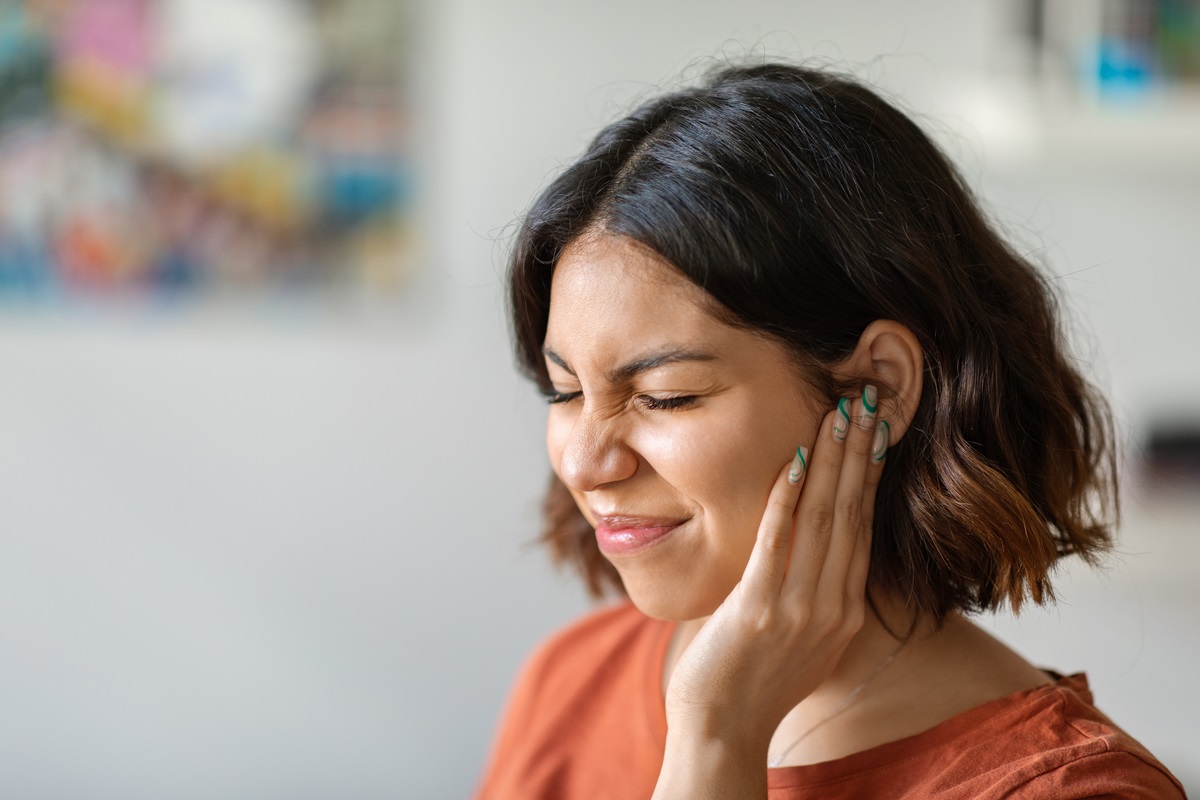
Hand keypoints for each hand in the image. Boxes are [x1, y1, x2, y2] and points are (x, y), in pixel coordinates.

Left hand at [654, 387, 887, 797]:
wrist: (723, 731)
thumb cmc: (752, 681)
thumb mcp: (800, 637)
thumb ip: (812, 593)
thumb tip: (810, 548)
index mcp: (844, 610)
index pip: (863, 527)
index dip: (869, 474)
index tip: (875, 430)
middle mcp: (831, 606)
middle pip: (852, 513)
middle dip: (859, 452)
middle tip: (867, 401)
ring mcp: (798, 609)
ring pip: (823, 519)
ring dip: (831, 460)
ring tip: (840, 414)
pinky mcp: (758, 610)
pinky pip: (778, 542)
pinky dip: (787, 498)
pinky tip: (795, 460)